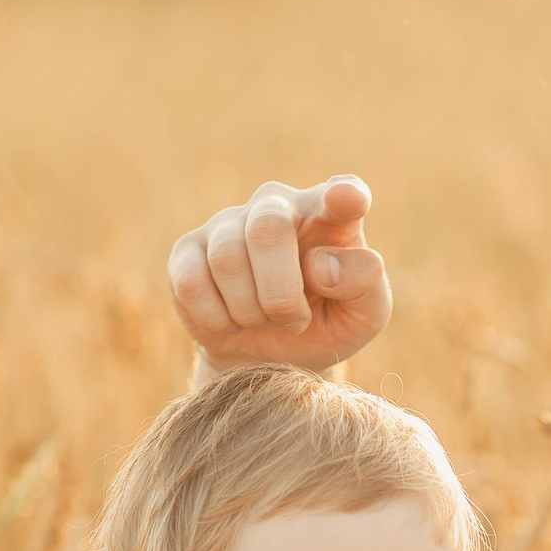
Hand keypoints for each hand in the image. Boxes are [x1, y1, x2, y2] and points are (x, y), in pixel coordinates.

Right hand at [168, 175, 391, 372]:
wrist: (270, 357)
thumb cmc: (323, 324)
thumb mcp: (363, 315)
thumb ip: (362, 283)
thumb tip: (320, 266)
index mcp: (330, 217)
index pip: (344, 194)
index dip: (345, 195)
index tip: (346, 198)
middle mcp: (277, 206)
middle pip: (268, 228)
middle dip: (281, 292)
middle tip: (296, 321)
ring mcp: (228, 223)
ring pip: (227, 259)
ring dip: (251, 312)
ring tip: (266, 320)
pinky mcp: (188, 250)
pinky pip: (192, 283)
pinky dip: (216, 319)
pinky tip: (231, 320)